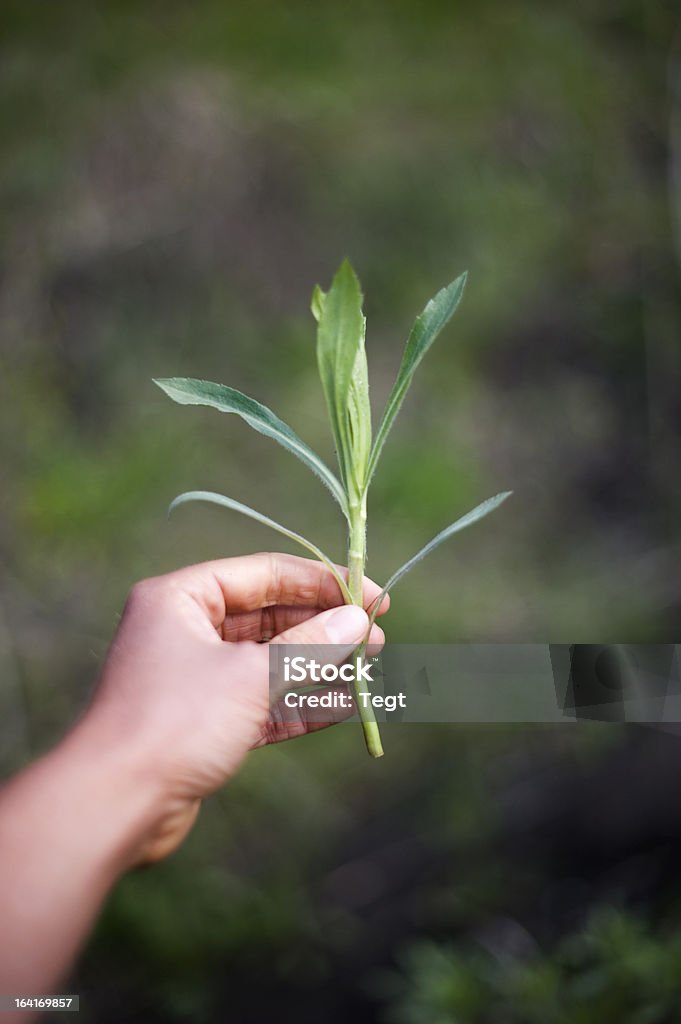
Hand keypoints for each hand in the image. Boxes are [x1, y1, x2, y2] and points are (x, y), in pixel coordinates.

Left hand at [81, 552, 388, 862]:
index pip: (264, 573)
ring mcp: (194, 678)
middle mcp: (184, 630)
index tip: (374, 597)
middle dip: (324, 627)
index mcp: (181, 598)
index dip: (323, 583)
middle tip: (376, 636)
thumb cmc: (178, 721)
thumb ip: (309, 645)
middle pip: (268, 617)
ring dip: (317, 666)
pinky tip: (343, 705)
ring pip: (267, 662)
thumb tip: (360, 620)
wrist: (115, 804)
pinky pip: (260, 702)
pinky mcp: (202, 722)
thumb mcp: (252, 674)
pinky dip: (298, 703)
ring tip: (370, 667)